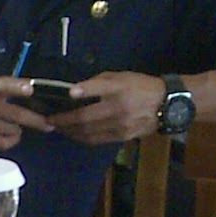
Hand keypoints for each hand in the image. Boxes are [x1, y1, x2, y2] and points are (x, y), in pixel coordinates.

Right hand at [0, 76, 53, 150]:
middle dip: (36, 120)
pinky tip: (10, 136)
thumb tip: (32, 86)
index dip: (18, 87)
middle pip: (15, 114)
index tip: (31, 89)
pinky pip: (3, 142)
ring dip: (18, 130)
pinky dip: (11, 140)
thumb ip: (7, 84)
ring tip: (14, 127)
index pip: (4, 84)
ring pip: (12, 130)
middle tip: (47, 124)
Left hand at [47, 71, 164, 144]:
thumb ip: (98, 82)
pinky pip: (96, 139)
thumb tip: (75, 91)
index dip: (82, 91)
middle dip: (63, 120)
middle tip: (49, 120)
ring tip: (58, 128)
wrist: (167, 104)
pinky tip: (73, 134)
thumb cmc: (140, 86)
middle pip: (85, 117)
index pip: (98, 87)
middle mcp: (118, 107)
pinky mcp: (122, 136)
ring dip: (69, 131)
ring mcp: (120, 124)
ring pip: (88, 131)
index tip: (67, 93)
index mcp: (119, 88)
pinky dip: (81, 137)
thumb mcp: (121, 77)